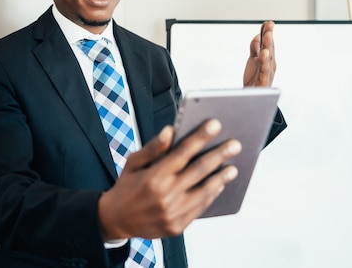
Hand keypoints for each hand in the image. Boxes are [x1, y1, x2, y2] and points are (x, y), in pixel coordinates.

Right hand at [98, 120, 240, 239]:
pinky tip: (218, 185)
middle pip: (199, 170)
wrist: (116, 220)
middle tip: (234, 144)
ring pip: (205, 191)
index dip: (200, 137)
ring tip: (233, 167)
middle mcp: (165, 195)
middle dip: (219, 155)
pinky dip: (211, 195)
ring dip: (221, 177)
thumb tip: (170, 131)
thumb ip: (153, 147)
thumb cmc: (126, 187)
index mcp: (154, 176)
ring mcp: (173, 213)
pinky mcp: (177, 226)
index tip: (215, 125)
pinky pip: (200, 208)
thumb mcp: (133, 163)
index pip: (183, 152)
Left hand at [243, 21, 276, 86]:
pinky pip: (264, 70)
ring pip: (268, 56)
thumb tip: (257, 35)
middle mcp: (269, 63)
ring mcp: (267, 72)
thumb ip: (255, 48)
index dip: (266, 32)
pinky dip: (264, 61)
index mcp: (267, 57)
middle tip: (270, 24)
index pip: (267, 42)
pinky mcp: (263, 80)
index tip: (268, 22)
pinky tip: (263, 53)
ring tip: (268, 34)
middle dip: (269, 35)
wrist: (252, 98)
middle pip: (269, 47)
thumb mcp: (253, 60)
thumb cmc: (254, 79)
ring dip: (268, 44)